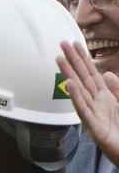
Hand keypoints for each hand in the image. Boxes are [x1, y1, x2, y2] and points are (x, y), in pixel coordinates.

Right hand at [58, 40, 118, 166]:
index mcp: (105, 98)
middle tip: (61, 44)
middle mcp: (97, 104)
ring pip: (79, 90)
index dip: (84, 58)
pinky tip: (70, 84)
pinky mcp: (95, 128)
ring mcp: (94, 115)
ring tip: (59, 59)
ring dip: (69, 74)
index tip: (75, 44)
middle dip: (73, 60)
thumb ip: (117, 89)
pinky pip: (84, 110)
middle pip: (83, 78)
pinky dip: (76, 97)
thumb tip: (107, 74)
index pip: (92, 74)